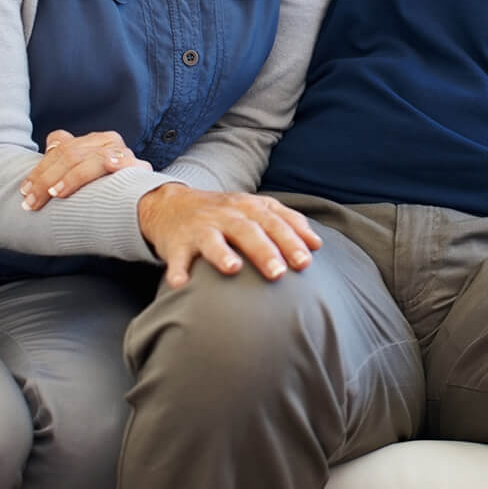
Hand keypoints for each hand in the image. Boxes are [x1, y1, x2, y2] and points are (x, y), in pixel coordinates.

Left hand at [20, 129, 152, 209]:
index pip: (60, 145)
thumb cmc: (118, 196)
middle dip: (43, 178)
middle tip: (28, 202)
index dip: (40, 166)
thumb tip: (48, 153)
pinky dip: (81, 175)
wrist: (156, 206)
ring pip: (80, 157)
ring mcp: (121, 151)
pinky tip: (64, 189)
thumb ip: (71, 166)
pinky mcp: (133, 165)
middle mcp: (107, 141)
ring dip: (61, 178)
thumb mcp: (91, 180)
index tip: (25, 189)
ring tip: (49, 196)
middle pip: (66, 152)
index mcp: (95, 141)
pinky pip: (105, 163)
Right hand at [137, 187, 322, 287]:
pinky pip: (176, 257)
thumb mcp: (254, 208)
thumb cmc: (222, 212)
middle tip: (279, 272)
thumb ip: (286, 221)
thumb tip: (317, 244)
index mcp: (248, 207)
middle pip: (248, 230)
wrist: (170, 204)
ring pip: (213, 240)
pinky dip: (177, 270)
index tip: (307, 261)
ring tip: (233, 269)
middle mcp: (225, 215)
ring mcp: (200, 228)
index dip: (291, 240)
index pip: (274, 221)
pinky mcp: (176, 243)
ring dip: (222, 254)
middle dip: (265, 250)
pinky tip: (181, 284)